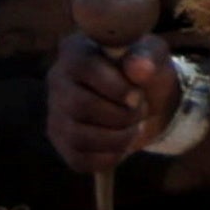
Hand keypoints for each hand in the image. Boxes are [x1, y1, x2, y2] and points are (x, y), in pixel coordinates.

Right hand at [50, 28, 171, 174]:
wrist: (144, 103)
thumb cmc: (144, 73)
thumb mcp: (153, 57)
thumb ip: (148, 56)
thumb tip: (138, 67)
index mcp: (75, 50)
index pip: (84, 68)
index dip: (115, 86)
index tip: (136, 95)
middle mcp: (57, 79)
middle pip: (80, 106)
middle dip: (121, 115)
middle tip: (140, 111)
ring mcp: (56, 113)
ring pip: (80, 136)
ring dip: (118, 138)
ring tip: (134, 127)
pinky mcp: (62, 143)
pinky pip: (81, 159)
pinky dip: (110, 156)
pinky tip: (121, 144)